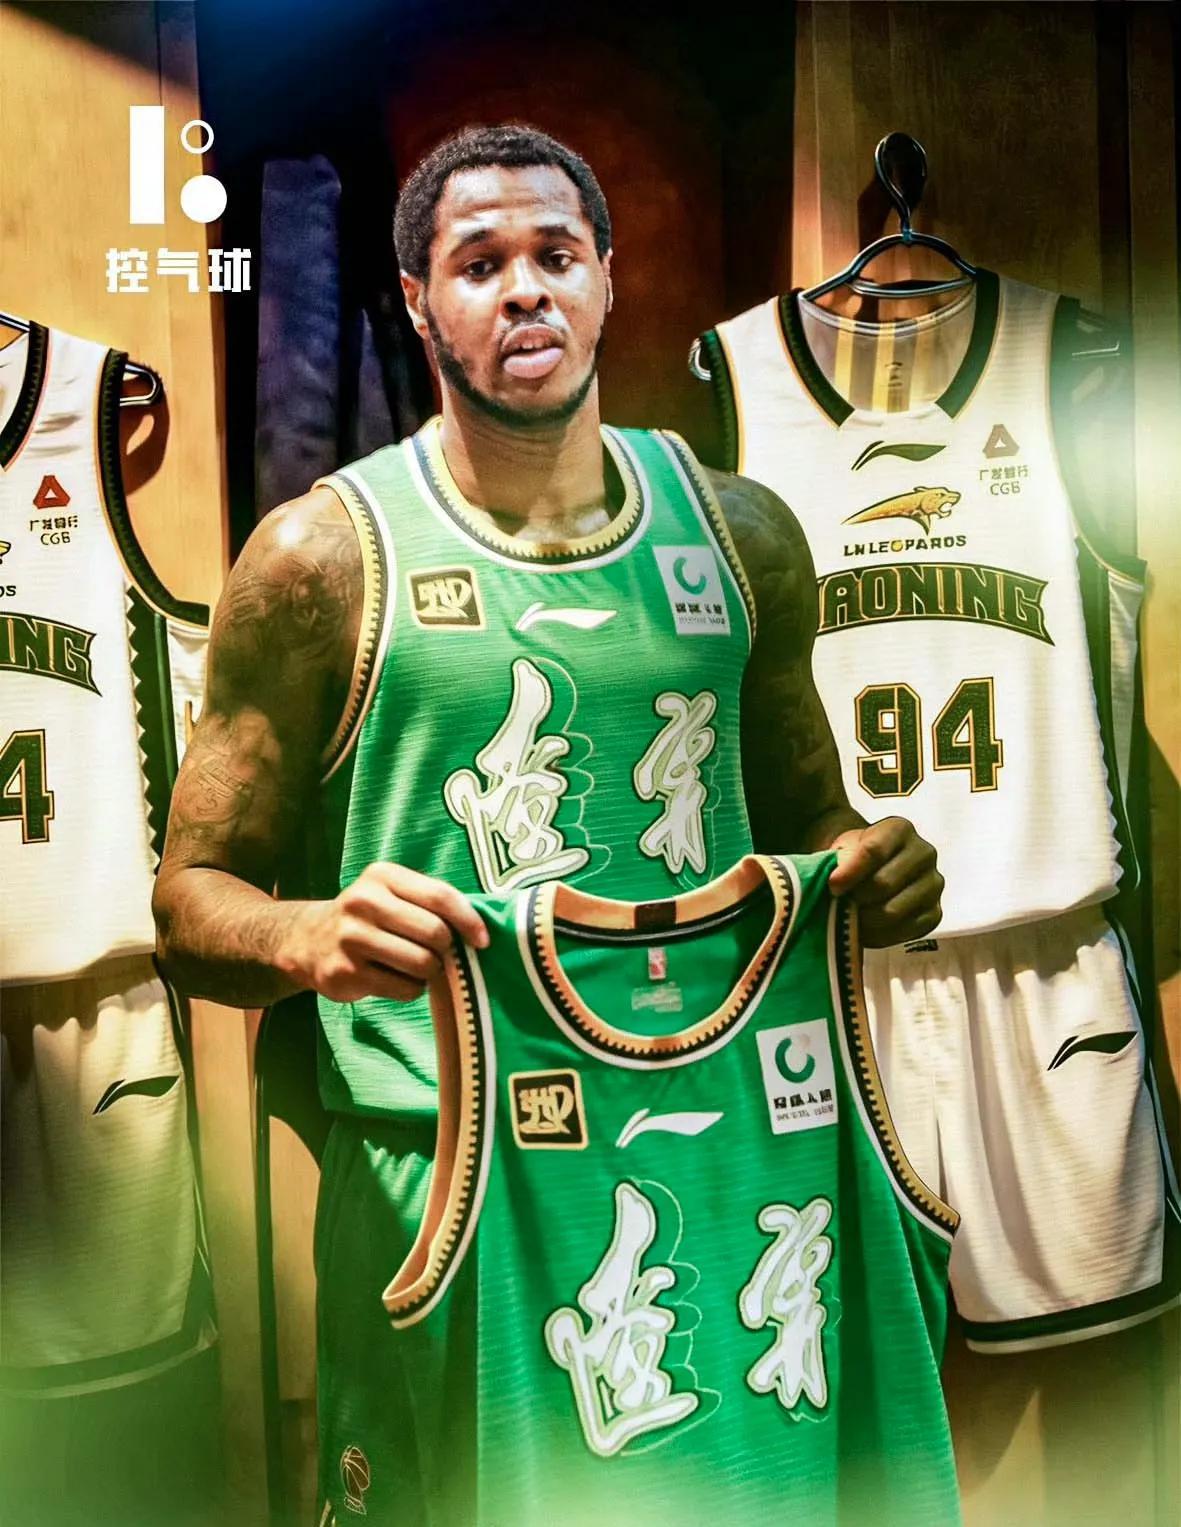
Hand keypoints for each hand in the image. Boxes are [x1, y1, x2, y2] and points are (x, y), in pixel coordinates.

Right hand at [278, 863, 488, 1001]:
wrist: (308, 940)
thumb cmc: (369, 916)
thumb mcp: (393, 893)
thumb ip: (431, 903)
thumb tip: (479, 931)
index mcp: (383, 876)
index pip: (440, 896)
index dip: (469, 921)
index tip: (483, 940)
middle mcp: (363, 902)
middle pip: (435, 933)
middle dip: (446, 950)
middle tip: (438, 954)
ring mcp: (351, 938)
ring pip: (422, 964)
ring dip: (431, 972)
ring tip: (418, 967)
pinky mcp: (345, 972)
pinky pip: (404, 989)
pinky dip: (412, 989)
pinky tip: (397, 979)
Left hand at [827, 818, 942, 947]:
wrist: (872, 870)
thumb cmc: (854, 856)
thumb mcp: (841, 848)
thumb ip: (838, 860)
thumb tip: (836, 881)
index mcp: (899, 829)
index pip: (874, 851)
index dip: (850, 872)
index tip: (832, 886)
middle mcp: (924, 853)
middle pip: (883, 883)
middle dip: (855, 899)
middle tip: (838, 905)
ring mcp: (933, 884)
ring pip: (893, 911)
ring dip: (864, 920)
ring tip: (848, 918)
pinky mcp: (934, 913)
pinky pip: (905, 931)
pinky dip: (879, 936)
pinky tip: (864, 930)